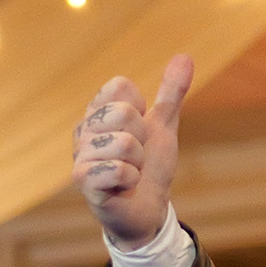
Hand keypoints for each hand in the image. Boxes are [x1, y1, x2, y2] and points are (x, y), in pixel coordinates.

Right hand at [76, 52, 191, 247]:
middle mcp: (84, 129)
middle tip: (137, 156)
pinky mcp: (82, 180)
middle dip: (142, 138)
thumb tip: (185, 56)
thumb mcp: (164, 126)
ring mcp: (80, 154)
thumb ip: (171, 93)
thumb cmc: (150, 167)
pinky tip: (123, 186)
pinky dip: (130, 179)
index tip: (141, 130)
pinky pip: (118, 169)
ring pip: (124, 143)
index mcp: (99, 111)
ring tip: (131, 172)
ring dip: (138, 163)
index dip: (142, 109)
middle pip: (124, 113)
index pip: (121, 86)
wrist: (148, 210)